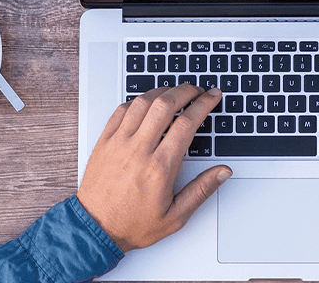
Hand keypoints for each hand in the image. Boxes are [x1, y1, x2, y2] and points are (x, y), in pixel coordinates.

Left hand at [78, 84, 229, 251]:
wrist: (95, 228)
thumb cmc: (132, 224)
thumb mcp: (176, 217)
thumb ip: (202, 191)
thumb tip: (222, 172)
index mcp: (160, 167)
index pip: (187, 123)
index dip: (203, 104)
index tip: (212, 97)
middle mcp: (139, 150)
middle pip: (165, 104)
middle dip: (185, 90)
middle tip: (197, 90)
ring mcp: (119, 143)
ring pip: (143, 102)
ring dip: (162, 91)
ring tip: (174, 92)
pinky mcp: (104, 141)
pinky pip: (121, 110)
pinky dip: (137, 101)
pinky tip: (146, 103)